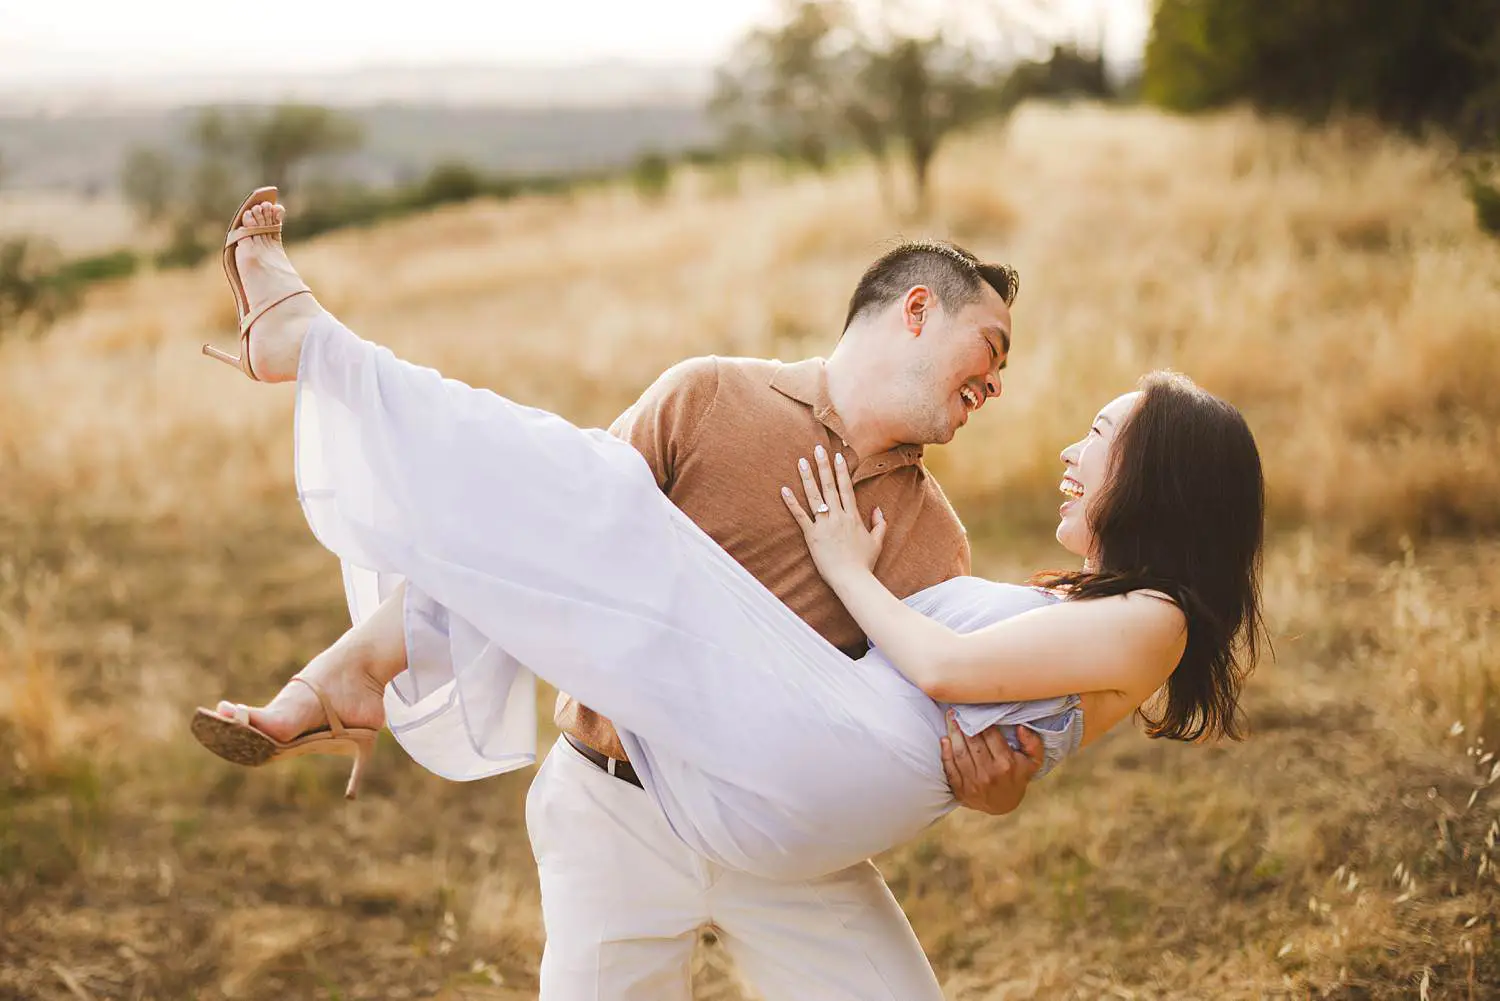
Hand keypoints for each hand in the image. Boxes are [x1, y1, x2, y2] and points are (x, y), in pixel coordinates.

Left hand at [781, 444, 886, 585]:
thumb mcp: (877, 542)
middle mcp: (838, 516)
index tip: (838, 456)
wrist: (852, 579)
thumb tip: (879, 510)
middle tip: (817, 449)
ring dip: (807, 478)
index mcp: (853, 516)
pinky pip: (800, 516)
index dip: (842, 471)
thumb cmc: (864, 563)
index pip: (846, 488)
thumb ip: (879, 524)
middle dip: (823, 466)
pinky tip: (784, 489)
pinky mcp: (812, 536)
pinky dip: (791, 503)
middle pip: (829, 486)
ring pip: (815, 496)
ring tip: (801, 461)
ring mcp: (824, 525)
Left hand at [942, 712, 1042, 815]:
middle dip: (963, 723)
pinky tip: (944, 740)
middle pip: (973, 742)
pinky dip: (946, 753)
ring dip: (953, 734)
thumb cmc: (1017, 778)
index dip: (981, 720)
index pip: (990, 735)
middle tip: (957, 710)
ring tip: (950, 719)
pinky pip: (950, 768)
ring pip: (960, 753)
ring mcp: (973, 782)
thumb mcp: (1033, 762)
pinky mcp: (961, 790)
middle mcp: (989, 773)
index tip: (975, 710)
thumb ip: (1033, 743)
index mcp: (1006, 763)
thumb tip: (1021, 727)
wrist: (1003, 806)